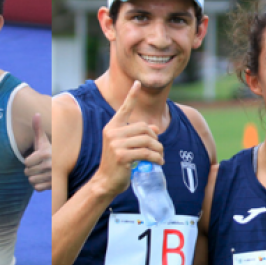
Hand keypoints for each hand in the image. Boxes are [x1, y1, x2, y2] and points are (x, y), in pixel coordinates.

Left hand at [24, 113, 51, 190]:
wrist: (67, 164)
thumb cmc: (51, 151)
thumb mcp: (44, 140)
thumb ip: (38, 128)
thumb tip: (36, 113)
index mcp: (45, 153)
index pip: (26, 162)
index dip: (29, 161)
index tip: (37, 158)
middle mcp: (49, 165)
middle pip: (28, 172)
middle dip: (31, 169)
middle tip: (39, 165)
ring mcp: (52, 176)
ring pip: (32, 181)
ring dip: (35, 178)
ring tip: (41, 172)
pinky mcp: (53, 186)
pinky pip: (37, 188)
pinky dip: (39, 185)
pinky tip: (44, 179)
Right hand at [94, 81, 162, 196]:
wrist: (105, 182)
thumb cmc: (117, 164)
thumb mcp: (127, 146)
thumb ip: (139, 135)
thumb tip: (155, 128)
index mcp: (112, 127)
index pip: (124, 109)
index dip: (132, 95)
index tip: (137, 83)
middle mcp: (112, 132)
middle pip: (144, 127)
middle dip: (155, 139)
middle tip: (158, 150)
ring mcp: (116, 144)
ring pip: (147, 140)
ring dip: (158, 150)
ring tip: (160, 157)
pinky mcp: (121, 155)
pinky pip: (146, 153)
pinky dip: (156, 158)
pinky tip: (159, 163)